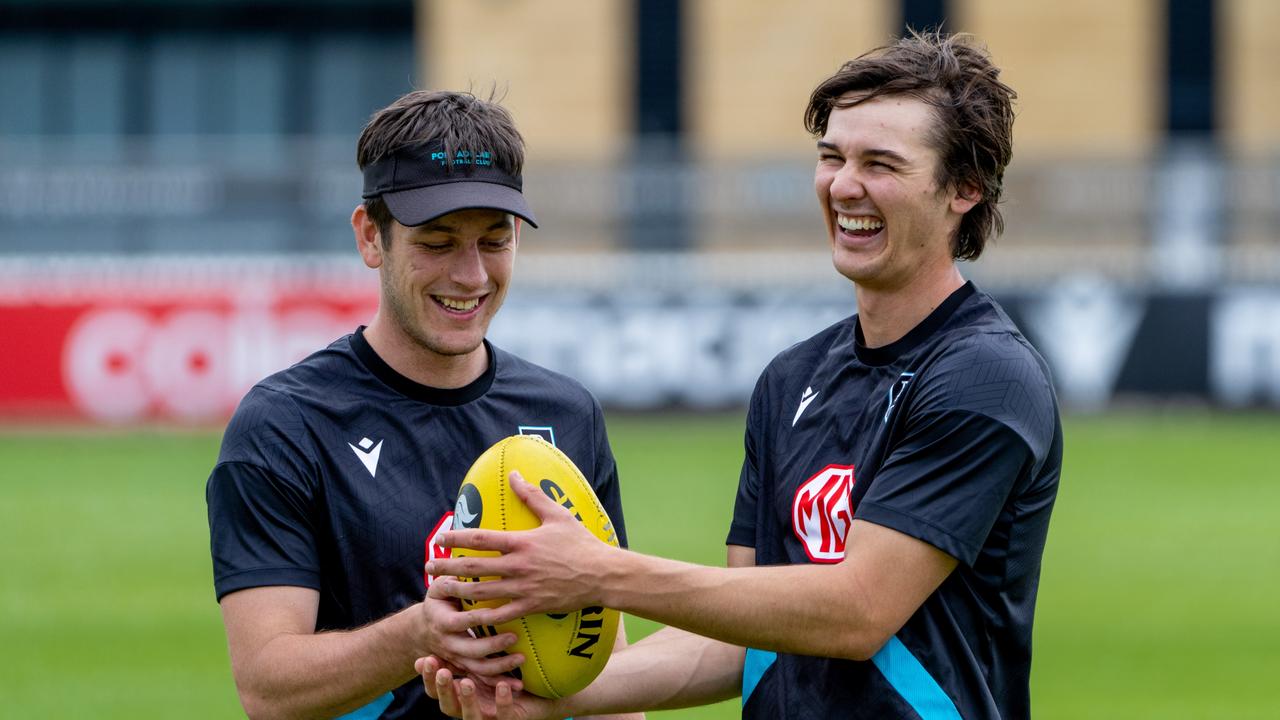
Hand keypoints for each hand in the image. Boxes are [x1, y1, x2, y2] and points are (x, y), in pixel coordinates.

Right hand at [415, 582, 524, 680]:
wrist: (423, 630)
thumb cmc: (438, 601)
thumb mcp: (438, 587)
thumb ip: (449, 578)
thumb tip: (462, 560)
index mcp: (442, 623)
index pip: (462, 622)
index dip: (480, 618)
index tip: (500, 612)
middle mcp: (448, 645)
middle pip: (471, 650)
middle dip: (492, 646)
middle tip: (514, 638)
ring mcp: (457, 660)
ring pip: (478, 669)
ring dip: (500, 667)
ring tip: (521, 660)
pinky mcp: (466, 669)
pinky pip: (483, 679)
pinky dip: (500, 683)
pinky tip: (519, 686)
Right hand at [416, 656, 561, 719]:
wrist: (540, 695)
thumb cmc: (509, 671)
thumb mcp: (486, 657)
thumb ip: (469, 642)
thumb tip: (456, 610)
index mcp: (462, 691)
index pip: (437, 686)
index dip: (428, 676)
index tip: (423, 660)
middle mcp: (470, 706)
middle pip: (446, 704)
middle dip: (442, 688)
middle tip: (441, 671)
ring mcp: (489, 716)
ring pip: (469, 714)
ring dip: (466, 698)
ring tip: (466, 682)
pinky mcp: (509, 719)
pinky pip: (503, 715)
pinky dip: (502, 702)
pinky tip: (503, 686)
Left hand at [425, 472, 618, 626]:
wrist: (602, 575)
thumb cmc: (582, 543)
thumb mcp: (557, 515)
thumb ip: (532, 495)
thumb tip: (514, 473)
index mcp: (522, 542)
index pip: (480, 538)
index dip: (456, 537)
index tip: (440, 538)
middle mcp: (518, 566)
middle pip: (473, 567)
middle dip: (447, 567)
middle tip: (428, 568)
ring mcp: (523, 589)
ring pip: (481, 593)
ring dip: (457, 592)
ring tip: (439, 591)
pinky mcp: (531, 606)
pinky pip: (500, 614)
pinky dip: (481, 617)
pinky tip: (467, 617)